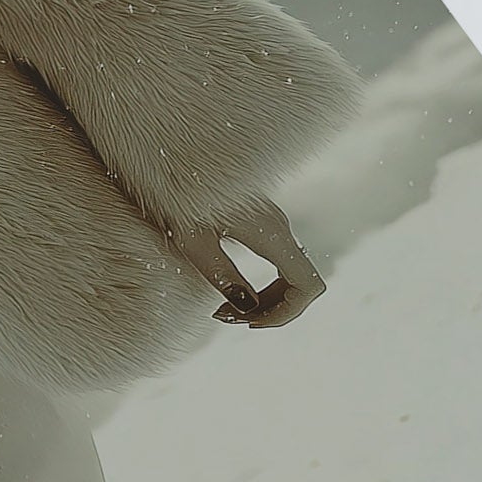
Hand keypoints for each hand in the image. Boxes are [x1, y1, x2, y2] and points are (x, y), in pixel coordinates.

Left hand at [179, 191, 323, 328]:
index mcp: (271, 234)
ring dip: (263, 301)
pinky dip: (261, 286)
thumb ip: (223, 275)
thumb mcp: (193, 240)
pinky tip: (229, 293)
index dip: (288, 313)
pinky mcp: (263, 224)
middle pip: (300, 285)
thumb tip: (248, 308)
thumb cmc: (178, 195)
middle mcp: (280, 229)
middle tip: (225, 317)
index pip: (308, 285)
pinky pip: (278, 264)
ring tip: (222, 310)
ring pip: (289, 276)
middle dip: (270, 311)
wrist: (173, 159)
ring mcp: (274, 225)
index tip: (250, 322)